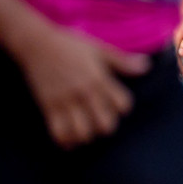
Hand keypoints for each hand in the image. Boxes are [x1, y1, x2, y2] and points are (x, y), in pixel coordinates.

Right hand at [13, 24, 148, 147]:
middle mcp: (84, 92)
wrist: (35, 43)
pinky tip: (69, 139)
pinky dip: (66, 141)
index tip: (116, 104)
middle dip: (106, 127)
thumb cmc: (69, 44)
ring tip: (85, 130)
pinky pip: (58, 132)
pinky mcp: (48, 106)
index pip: (122, 104)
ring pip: (82, 132)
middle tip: (101, 121)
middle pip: (105, 124)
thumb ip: (122, 61)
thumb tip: (147, 66)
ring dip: (87, 136)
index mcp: (99, 78)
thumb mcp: (98, 48)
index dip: (123, 108)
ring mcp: (65, 100)